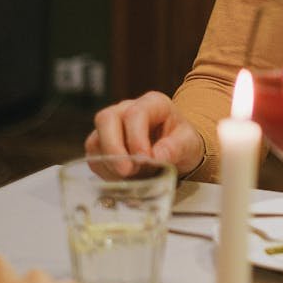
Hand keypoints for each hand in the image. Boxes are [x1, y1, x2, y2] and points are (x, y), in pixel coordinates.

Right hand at [84, 91, 203, 178]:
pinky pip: (94, 157)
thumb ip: (177, 147)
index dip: (136, 137)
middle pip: (106, 119)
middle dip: (114, 148)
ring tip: (131, 177)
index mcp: (152, 103)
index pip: (135, 114)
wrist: (176, 150)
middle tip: (127, 171)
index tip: (145, 158)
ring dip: (110, 163)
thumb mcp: (189, 143)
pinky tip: (123, 179)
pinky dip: (106, 172)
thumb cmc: (182, 141)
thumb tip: (158, 155)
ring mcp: (111, 126)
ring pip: (95, 140)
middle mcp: (126, 109)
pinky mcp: (102, 145)